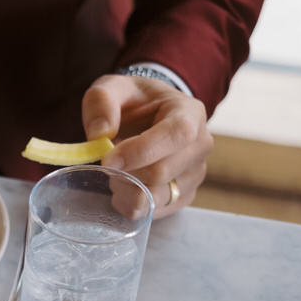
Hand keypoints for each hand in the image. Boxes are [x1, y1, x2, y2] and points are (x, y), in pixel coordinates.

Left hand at [82, 74, 212, 218]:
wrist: (149, 116)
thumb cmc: (133, 102)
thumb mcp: (113, 89)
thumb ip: (101, 102)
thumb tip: (100, 133)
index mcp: (189, 113)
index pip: (176, 135)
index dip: (141, 151)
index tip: (108, 159)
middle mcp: (200, 145)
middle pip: (162, 172)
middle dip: (124, 172)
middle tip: (106, 162)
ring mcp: (195, 173)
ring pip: (157, 196)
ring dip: (125, 189)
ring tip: (116, 171)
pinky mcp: (184, 195)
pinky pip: (154, 211)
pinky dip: (131, 203)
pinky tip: (124, 185)